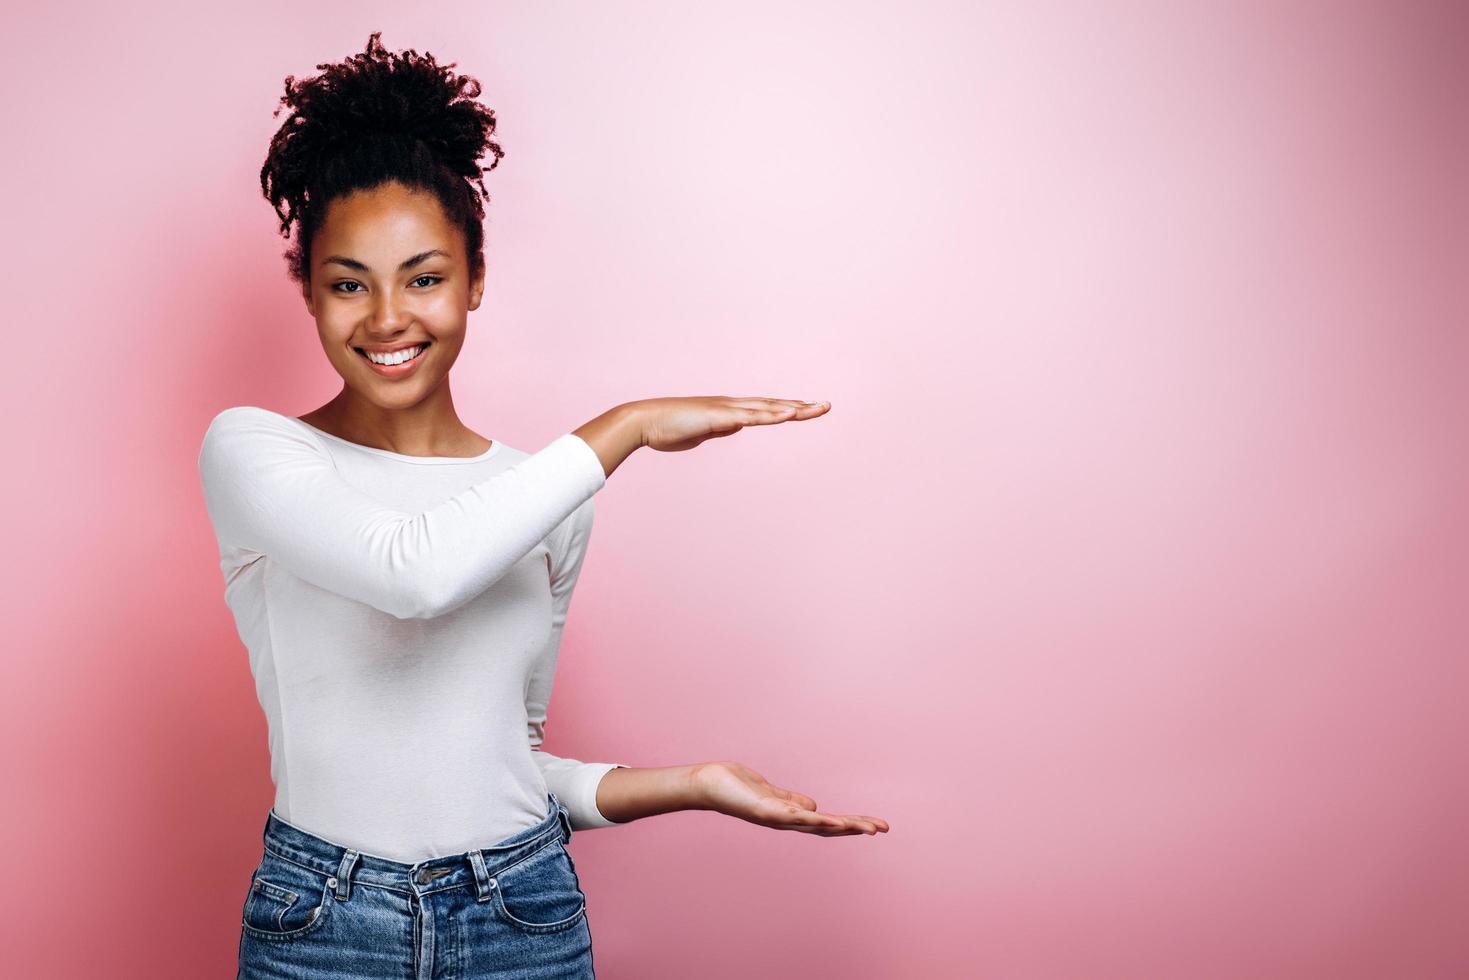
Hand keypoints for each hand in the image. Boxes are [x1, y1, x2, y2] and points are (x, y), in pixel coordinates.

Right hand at [633, 396, 830, 452]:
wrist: (644, 421)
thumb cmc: (668, 429)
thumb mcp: (702, 433)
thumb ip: (720, 429)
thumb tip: (735, 427)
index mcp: (728, 410)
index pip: (764, 408)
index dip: (786, 408)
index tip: (807, 408)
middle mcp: (732, 405)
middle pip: (773, 404)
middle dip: (801, 405)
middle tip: (827, 406)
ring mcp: (727, 408)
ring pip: (768, 408)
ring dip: (795, 407)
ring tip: (819, 408)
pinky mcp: (720, 416)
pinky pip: (752, 416)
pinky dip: (773, 414)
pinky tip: (790, 413)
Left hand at [690, 761, 888, 836]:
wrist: (708, 785)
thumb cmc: (737, 787)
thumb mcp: (772, 793)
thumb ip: (793, 800)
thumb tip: (815, 806)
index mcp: (792, 816)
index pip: (828, 822)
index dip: (852, 824)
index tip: (877, 825)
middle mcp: (788, 821)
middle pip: (829, 828)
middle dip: (857, 828)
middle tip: (885, 828)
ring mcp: (779, 818)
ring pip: (818, 825)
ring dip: (845, 827)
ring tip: (869, 828)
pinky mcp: (767, 811)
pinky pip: (797, 816)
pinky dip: (818, 819)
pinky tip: (835, 820)